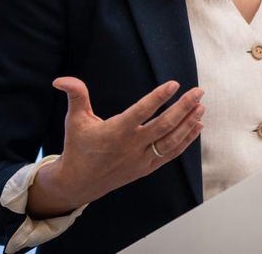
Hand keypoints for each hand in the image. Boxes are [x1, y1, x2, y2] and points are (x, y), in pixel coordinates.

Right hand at [27, 77, 204, 217]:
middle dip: (184, 107)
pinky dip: (186, 140)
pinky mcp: (147, 168)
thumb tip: (60, 79)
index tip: (174, 84)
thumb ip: (76, 96)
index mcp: (116, 132)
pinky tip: (197, 126)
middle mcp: (132, 146)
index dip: (159, 97)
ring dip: (188, 123)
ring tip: (201, 106)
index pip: (142, 112)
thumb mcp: (74, 120)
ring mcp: (141, 159)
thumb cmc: (78, 147)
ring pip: (171, 140)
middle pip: (164, 125)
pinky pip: (171, 153)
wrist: (79, 182)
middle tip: (199, 91)